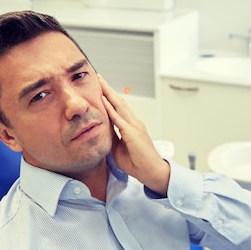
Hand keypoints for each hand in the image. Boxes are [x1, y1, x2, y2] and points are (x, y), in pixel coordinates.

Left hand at [99, 75, 170, 194]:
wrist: (151, 172)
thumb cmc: (137, 163)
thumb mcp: (119, 148)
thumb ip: (112, 138)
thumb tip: (102, 132)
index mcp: (131, 126)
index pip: (119, 108)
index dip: (110, 97)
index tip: (101, 87)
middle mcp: (134, 122)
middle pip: (119, 102)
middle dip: (109, 89)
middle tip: (99, 78)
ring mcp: (134, 126)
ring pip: (120, 106)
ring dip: (109, 94)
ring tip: (100, 83)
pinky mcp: (133, 134)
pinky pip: (119, 119)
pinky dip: (110, 109)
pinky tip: (103, 100)